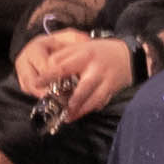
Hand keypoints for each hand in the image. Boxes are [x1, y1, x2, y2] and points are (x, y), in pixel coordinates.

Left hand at [14, 27, 128, 121]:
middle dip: (70, 100)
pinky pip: (100, 102)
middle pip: (83, 87)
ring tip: (67, 117)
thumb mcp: (80, 46)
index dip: (48, 76)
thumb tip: (45, 68)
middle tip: (57, 108)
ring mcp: (106, 81)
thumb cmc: (98, 51)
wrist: (128, 55)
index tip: (35, 83)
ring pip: (93, 99)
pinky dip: (90, 109)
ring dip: (80, 110)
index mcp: (84, 55)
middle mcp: (96, 69)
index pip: (63, 66)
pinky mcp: (112, 90)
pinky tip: (80, 114)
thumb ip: (64, 56)